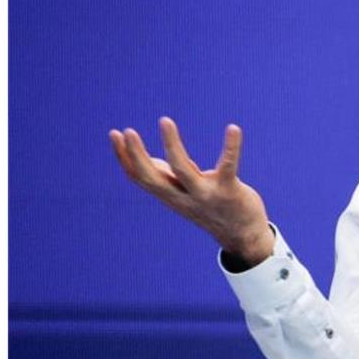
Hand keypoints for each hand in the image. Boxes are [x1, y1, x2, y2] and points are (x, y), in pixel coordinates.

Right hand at [108, 117, 273, 266]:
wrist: (243, 237)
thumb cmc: (213, 208)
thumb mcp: (185, 195)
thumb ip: (169, 179)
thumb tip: (151, 161)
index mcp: (171, 196)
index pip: (140, 178)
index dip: (125, 158)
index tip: (114, 134)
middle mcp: (184, 197)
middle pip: (153, 178)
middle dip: (137, 156)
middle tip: (128, 131)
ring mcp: (206, 195)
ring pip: (183, 170)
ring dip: (172, 146)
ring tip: (164, 121)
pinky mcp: (229, 191)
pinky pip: (229, 166)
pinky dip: (231, 147)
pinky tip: (233, 128)